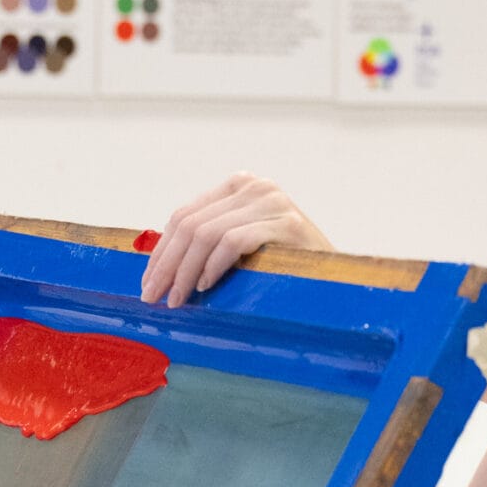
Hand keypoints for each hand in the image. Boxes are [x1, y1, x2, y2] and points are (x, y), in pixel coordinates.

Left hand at [140, 174, 330, 305]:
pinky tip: (204, 286)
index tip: (147, 284)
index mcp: (239, 186)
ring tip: (177, 300)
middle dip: (166, 265)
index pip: (184, 216)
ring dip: (185, 272)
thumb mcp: (243, 245)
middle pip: (190, 224)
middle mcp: (254, 186)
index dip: (161, 252)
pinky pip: (233, 242)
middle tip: (153, 297)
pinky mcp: (286, 223)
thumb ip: (210, 241)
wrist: (339, 279)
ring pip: (207, 234)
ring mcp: (271, 202)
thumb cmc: (285, 268)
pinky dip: (213, 266)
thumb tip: (158, 266)